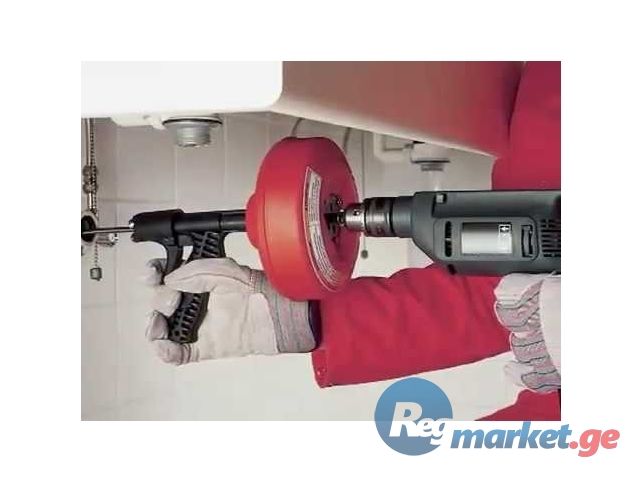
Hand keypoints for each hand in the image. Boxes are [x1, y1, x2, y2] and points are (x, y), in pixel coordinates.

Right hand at [142, 258, 315, 364]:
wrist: (275, 314)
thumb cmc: (256, 289)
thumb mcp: (224, 270)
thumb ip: (195, 272)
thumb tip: (170, 280)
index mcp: (195, 279)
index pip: (164, 276)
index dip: (152, 276)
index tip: (150, 276)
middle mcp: (193, 302)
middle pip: (158, 302)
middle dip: (159, 301)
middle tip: (173, 300)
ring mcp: (196, 325)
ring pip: (161, 330)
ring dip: (154, 327)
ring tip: (163, 324)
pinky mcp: (202, 347)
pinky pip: (176, 354)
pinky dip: (166, 352)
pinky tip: (167, 347)